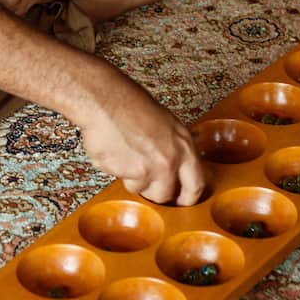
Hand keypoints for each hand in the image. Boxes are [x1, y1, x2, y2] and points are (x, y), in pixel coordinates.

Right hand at [77, 71, 205, 205]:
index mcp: (183, 146)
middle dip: (154, 191)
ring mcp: (145, 169)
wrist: (104, 98)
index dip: (187, 197)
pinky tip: (112, 148)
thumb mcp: (166, 122)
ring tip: (124, 152)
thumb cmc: (131, 103)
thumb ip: (175, 147)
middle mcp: (167, 161)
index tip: (181, 200)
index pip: (195, 185)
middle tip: (145, 178)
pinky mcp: (123, 173)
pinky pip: (119, 179)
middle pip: (165, 195)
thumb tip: (178, 166)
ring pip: (139, 189)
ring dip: (131, 177)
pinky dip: (114, 168)